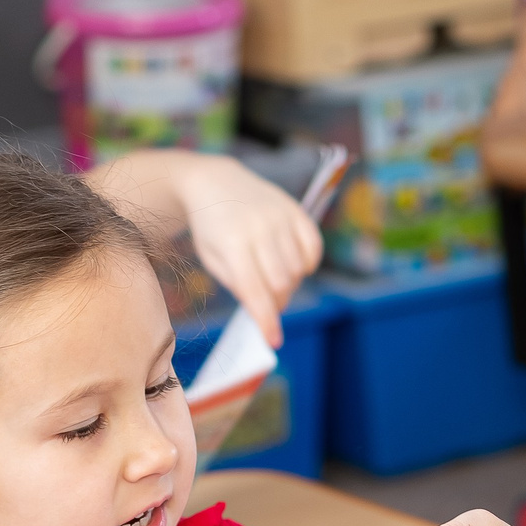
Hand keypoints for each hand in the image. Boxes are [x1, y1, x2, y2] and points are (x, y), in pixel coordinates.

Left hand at [181, 155, 322, 349]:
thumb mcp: (213, 259)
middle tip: (268, 303)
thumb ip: (239, 285)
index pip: (256, 292)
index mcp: (233, 244)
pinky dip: (307, 264)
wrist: (216, 184)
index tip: (274, 341)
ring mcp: (280, 217)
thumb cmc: (211, 229)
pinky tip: (293, 264)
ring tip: (273, 279)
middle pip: (282, 284)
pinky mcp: (296, 210)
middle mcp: (260, 229)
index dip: (266, 321)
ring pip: (298, 269)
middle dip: (277, 303)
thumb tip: (266, 311)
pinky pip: (313, 248)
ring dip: (290, 284)